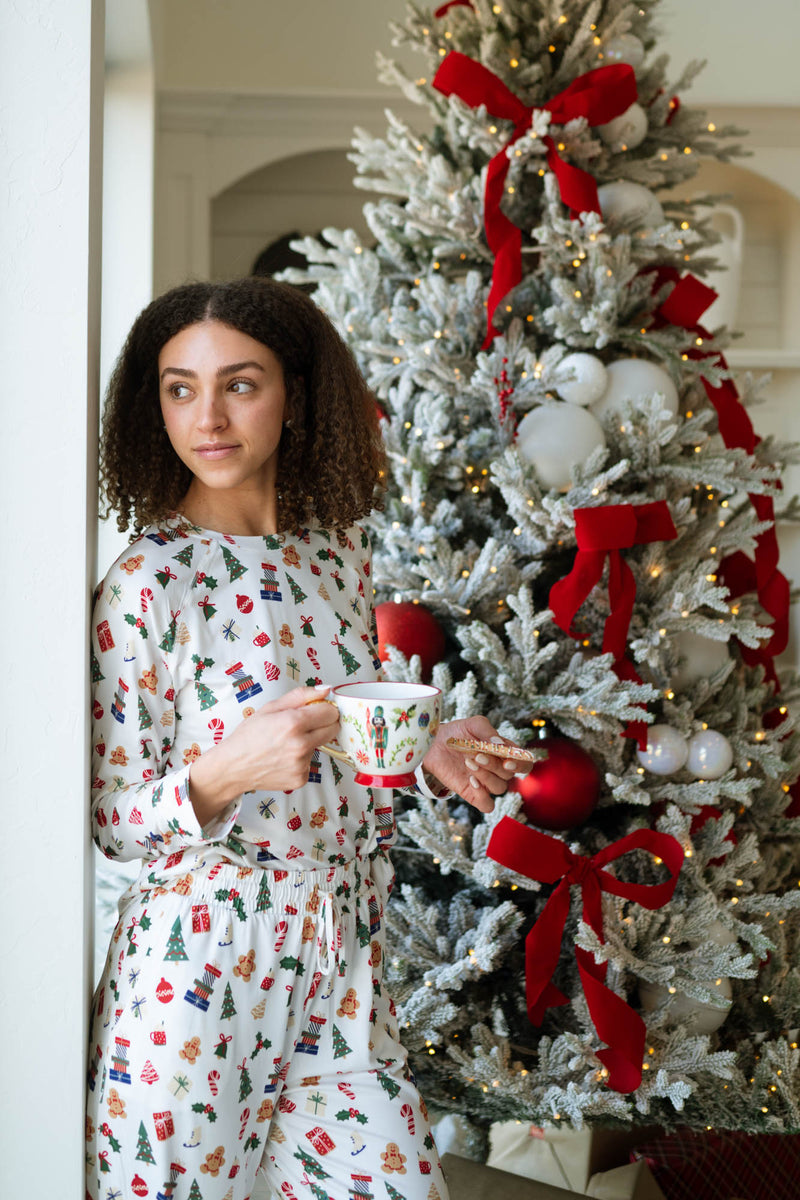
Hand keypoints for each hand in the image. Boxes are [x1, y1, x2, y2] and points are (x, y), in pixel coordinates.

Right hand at [188, 686, 339, 825]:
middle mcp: (300, 745)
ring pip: (320, 746)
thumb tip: (326, 689)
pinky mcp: (301, 778)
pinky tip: (284, 758)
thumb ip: (301, 696)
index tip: (317, 709)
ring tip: (285, 744)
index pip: (331, 712)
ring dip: (310, 742)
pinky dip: (301, 759)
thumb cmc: (248, 736)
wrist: (233, 767)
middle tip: (305, 724)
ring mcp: (302, 764)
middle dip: (324, 723)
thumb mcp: (271, 707)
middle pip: (333, 729)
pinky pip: (311, 763)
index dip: (325, 708)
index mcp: (293, 723)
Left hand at [421, 716, 532, 813]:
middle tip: (477, 755)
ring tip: (469, 763)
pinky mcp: (473, 794)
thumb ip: (487, 731)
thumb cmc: (458, 732)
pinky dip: (482, 796)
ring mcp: (486, 782)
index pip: (525, 763)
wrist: (434, 743)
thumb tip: (499, 744)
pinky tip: (471, 781)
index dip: (521, 764)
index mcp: (504, 753)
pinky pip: (487, 805)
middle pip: (509, 775)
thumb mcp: (473, 724)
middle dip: (494, 766)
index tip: (507, 760)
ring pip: (499, 788)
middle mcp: (498, 770)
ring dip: (486, 776)